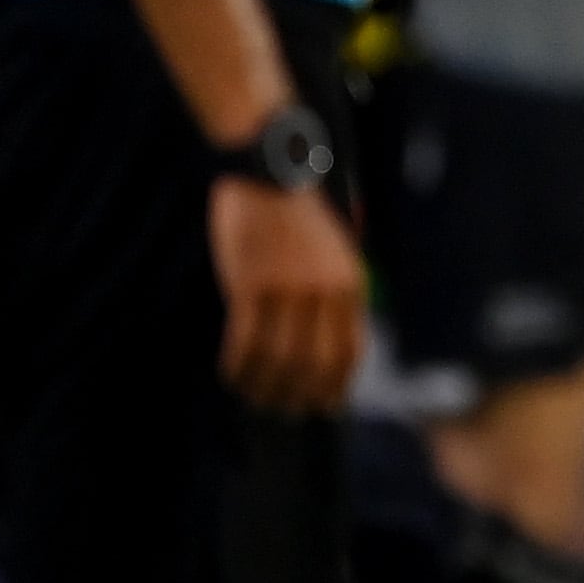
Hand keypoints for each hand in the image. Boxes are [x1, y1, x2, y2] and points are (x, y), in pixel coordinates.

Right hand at [210, 176, 365, 414]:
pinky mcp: (252, 285)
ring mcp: (288, 289)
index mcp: (351, 285)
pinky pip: (245, 341)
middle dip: (298, 396)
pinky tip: (232, 374)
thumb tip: (322, 353)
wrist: (269, 173)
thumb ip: (334, 298)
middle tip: (282, 409)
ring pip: (278, 360)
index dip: (337, 387)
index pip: (350, 353)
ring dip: (264, 386)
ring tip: (254, 396)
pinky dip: (238, 365)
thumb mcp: (334, 255)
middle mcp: (324, 292)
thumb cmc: (297, 218)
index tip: (324, 407)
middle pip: (313, 366)